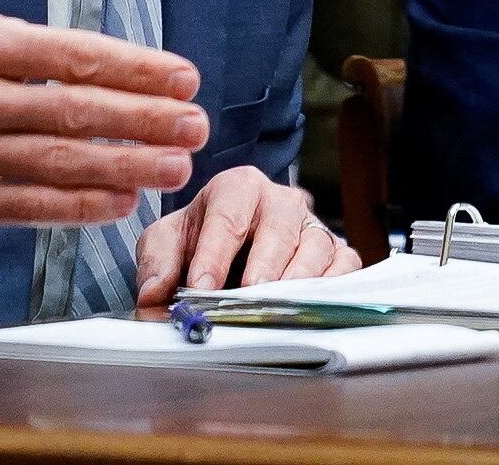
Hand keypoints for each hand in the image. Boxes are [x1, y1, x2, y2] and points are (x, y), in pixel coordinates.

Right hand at [0, 0, 206, 232]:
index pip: (67, 56)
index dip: (130, 67)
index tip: (184, 77)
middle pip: (70, 112)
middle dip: (142, 120)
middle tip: (197, 124)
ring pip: (53, 163)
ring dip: (122, 166)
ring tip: (176, 164)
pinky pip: (20, 207)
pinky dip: (72, 208)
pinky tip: (120, 200)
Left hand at [131, 165, 358, 306]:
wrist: (230, 246)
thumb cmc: (200, 240)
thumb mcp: (168, 242)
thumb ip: (157, 264)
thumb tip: (154, 294)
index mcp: (237, 188)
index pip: (227, 217)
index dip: (213, 254)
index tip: (199, 287)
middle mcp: (280, 201)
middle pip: (279, 227)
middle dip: (263, 265)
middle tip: (247, 294)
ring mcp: (312, 226)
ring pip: (315, 246)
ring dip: (297, 281)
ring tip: (276, 310)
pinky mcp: (336, 252)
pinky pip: (344, 267)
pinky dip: (332, 288)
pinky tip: (311, 310)